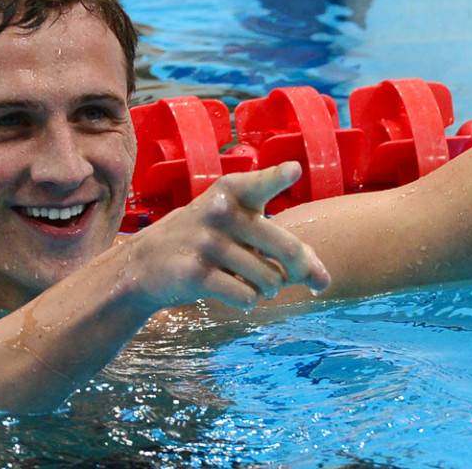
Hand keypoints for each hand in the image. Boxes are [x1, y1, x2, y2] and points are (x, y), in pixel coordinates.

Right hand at [124, 162, 330, 309]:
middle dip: (296, 271)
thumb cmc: (209, 241)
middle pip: (287, 249)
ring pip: (269, 280)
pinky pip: (245, 297)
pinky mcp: (195, 273)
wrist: (147, 262)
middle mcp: (220, 213)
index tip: (293, 170)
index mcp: (233, 192)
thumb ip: (287, 249)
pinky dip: (246, 300)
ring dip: (267, 289)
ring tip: (253, 283)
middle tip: (287, 276)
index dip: (278, 177)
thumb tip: (324, 282)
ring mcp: (206, 243)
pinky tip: (231, 291)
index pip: (260, 184)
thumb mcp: (242, 231)